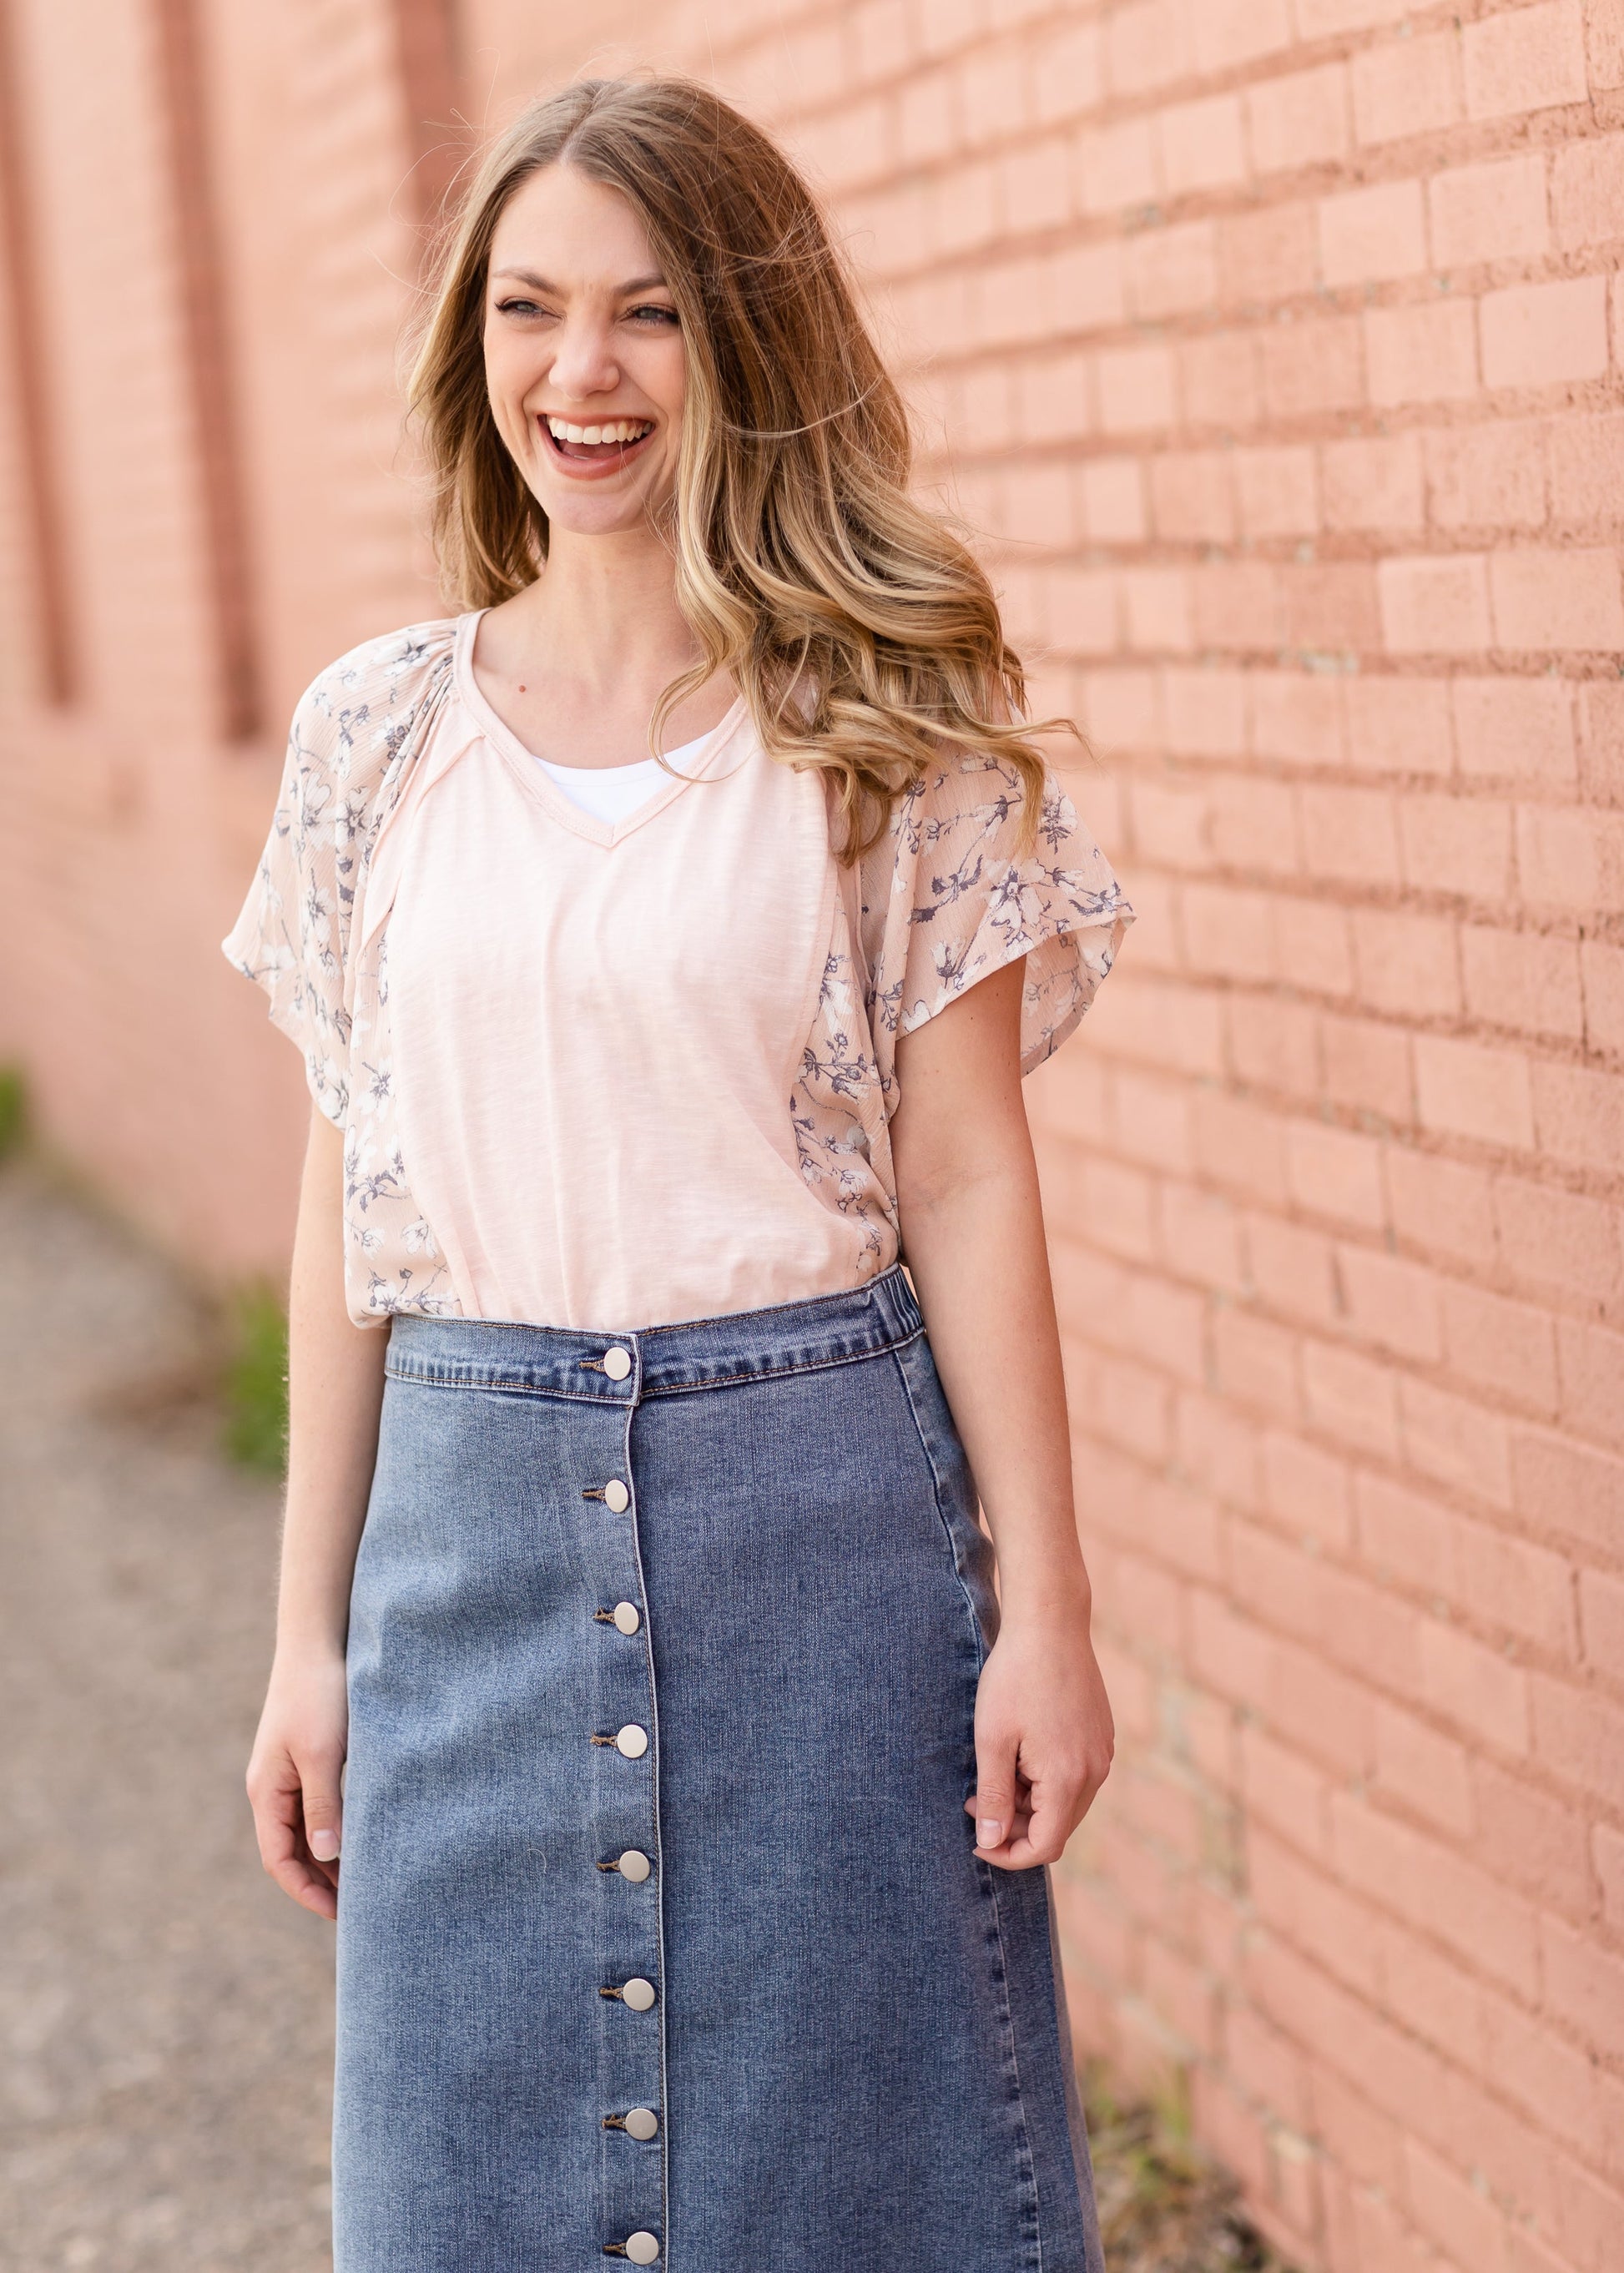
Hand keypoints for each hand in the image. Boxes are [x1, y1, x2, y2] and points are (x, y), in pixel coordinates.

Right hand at [246, 1649, 348, 1920]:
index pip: (279, 1859)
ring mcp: (289, 1772)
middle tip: (357, 1908)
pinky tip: (364, 1835)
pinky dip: (336, 1828)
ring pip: (306, 1829)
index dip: (306, 1891)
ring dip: (329, 1857)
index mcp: (267, 1792)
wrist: (318, 1642)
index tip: (339, 1914)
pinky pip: (318, 1807)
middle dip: (318, 1882)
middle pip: (291, 1851)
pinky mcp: (310, 1757)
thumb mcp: (323, 1754)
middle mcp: (273, 1787)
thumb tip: (326, 1858)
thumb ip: (324, 1806)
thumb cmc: (319, 1696)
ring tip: (363, 1881)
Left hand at [964, 1604, 1113, 1869]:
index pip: (1044, 1847)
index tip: (975, 1839)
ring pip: (1066, 1804)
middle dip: (1015, 1827)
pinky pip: (1076, 1777)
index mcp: (1068, 1778)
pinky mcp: (1101, 1735)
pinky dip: (1046, 1781)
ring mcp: (1102, 1752)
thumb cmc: (1015, 1677)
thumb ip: (995, 1796)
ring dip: (1030, 1803)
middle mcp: (1095, 1772)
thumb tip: (992, 1842)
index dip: (1008, 1854)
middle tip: (975, 1801)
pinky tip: (1019, 1752)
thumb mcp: (993, 1739)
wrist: (1050, 1622)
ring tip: (995, 1771)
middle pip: (1057, 1828)